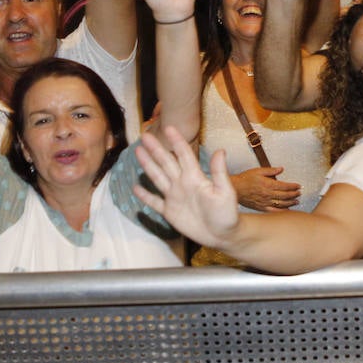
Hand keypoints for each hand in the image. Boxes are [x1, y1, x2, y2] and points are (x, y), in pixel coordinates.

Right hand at [134, 126, 239, 248]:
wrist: (222, 235)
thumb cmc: (226, 213)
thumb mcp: (225, 192)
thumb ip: (219, 173)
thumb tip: (220, 151)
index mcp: (195, 177)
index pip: (184, 155)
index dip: (176, 141)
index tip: (169, 128)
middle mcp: (182, 183)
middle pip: (166, 162)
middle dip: (156, 149)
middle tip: (145, 135)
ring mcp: (174, 196)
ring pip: (158, 177)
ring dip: (148, 165)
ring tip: (138, 152)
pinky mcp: (169, 211)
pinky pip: (154, 202)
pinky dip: (145, 196)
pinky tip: (136, 187)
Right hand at [230, 166, 301, 210]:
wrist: (235, 188)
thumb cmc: (245, 179)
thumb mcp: (258, 171)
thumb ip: (271, 170)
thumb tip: (281, 169)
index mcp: (268, 184)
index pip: (285, 186)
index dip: (293, 186)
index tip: (298, 186)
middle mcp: (268, 194)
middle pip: (285, 196)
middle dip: (294, 194)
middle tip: (299, 193)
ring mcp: (265, 202)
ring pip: (281, 204)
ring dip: (290, 203)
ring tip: (296, 201)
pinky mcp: (261, 208)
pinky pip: (274, 211)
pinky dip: (282, 211)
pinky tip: (287, 210)